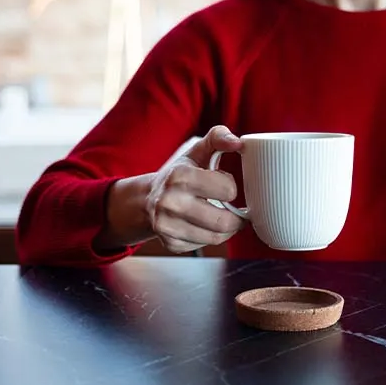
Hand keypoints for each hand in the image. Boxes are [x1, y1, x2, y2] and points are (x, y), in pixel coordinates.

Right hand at [146, 125, 244, 252]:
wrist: (147, 199)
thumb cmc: (180, 174)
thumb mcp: (197, 151)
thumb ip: (218, 138)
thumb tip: (239, 143)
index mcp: (180, 176)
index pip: (228, 190)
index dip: (230, 187)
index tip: (223, 185)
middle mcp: (170, 203)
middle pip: (224, 222)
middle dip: (236, 217)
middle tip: (234, 210)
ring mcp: (168, 226)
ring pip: (216, 237)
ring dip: (226, 229)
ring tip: (223, 217)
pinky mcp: (171, 244)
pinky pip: (204, 246)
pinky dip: (210, 237)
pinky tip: (205, 226)